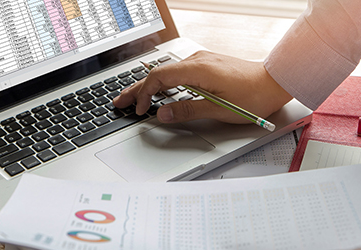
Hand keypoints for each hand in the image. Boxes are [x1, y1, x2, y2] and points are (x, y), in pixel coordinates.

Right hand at [113, 51, 292, 123]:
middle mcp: (197, 60)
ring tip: (135, 97)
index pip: (159, 78)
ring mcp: (201, 61)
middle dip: (137, 88)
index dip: (145, 94)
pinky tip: (159, 90)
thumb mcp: (219, 109)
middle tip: (121, 100)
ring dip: (149, 85)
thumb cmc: (253, 95)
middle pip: (158, 73)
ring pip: (167, 72)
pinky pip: (177, 72)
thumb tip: (162, 113)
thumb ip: (187, 110)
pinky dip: (164, 82)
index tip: (140, 110)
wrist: (274, 81)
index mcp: (198, 69)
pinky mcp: (206, 65)